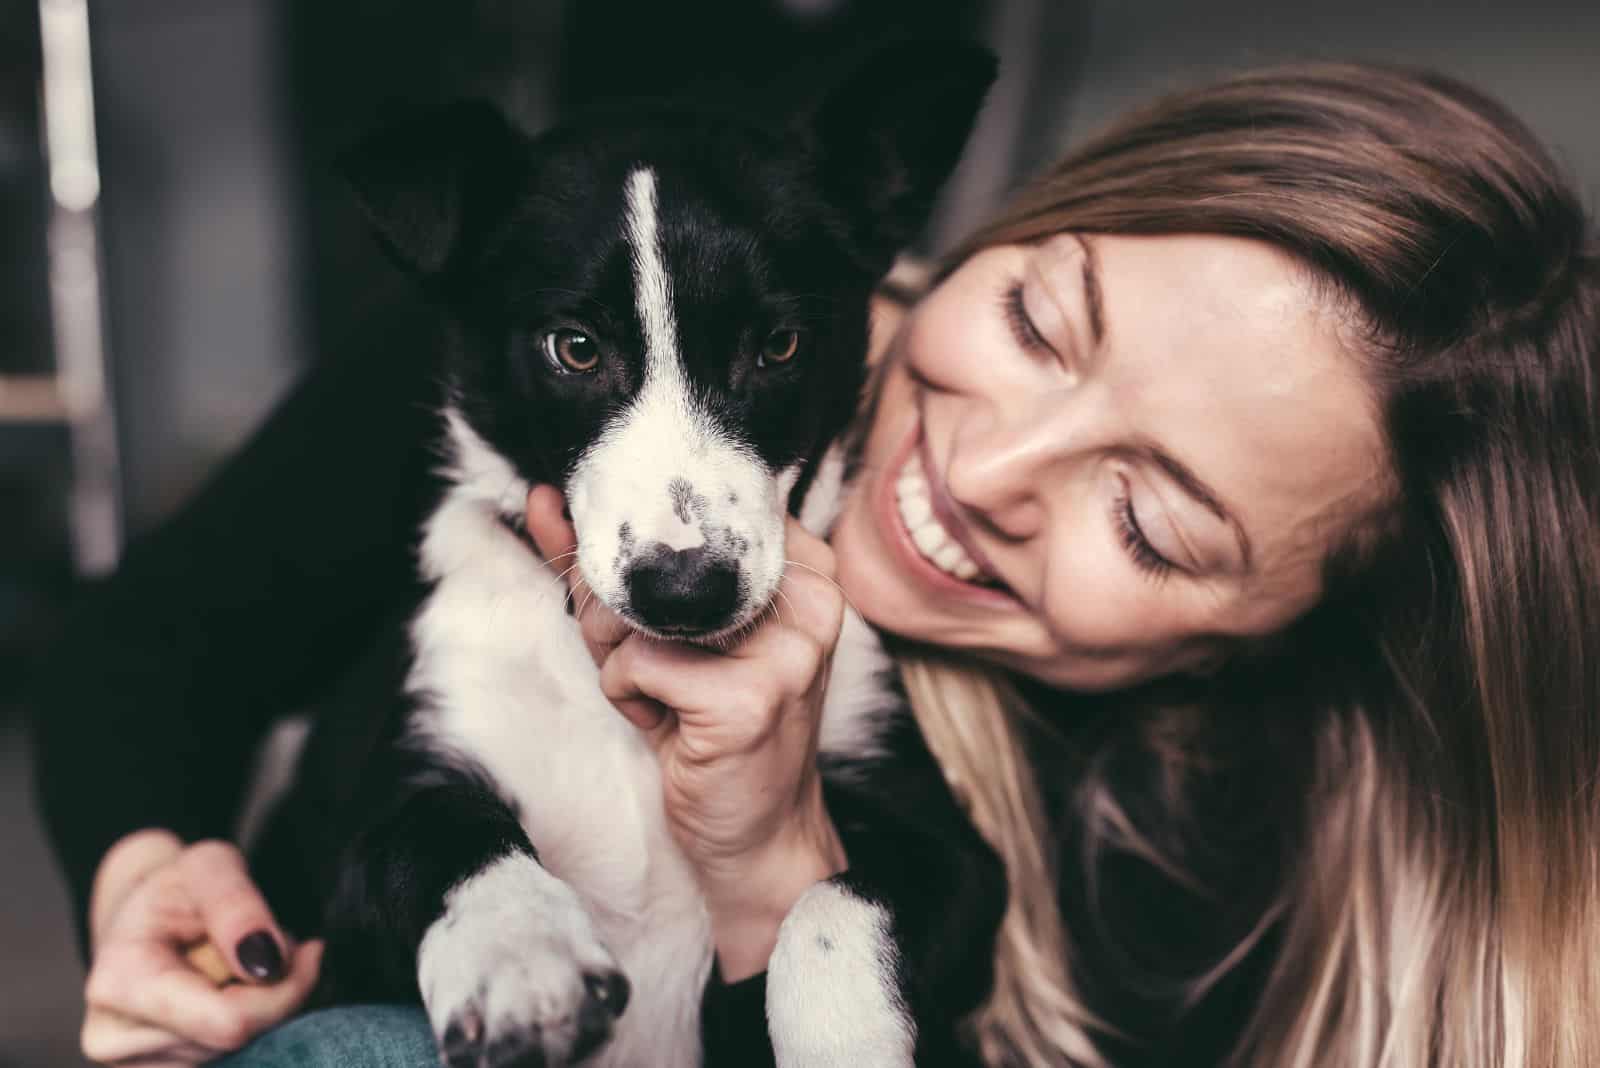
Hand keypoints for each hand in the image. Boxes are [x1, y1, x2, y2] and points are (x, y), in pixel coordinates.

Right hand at [80, 830, 322, 1065]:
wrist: (144, 918)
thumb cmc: (179, 887)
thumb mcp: (210, 867)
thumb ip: (236, 906)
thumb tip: (267, 965)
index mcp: (119, 983)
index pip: (227, 1021)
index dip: (284, 991)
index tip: (310, 950)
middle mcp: (116, 1038)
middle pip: (239, 1039)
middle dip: (273, 992)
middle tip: (268, 946)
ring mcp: (136, 1065)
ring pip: (242, 1053)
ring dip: (262, 1007)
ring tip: (239, 965)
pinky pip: (234, 1059)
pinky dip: (250, 1025)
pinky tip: (232, 993)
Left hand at [525, 485, 847, 978]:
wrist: (757, 834)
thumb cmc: (703, 721)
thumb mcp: (656, 627)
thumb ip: (609, 564)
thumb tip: (541, 499)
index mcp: (800, 563)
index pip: (685, 507)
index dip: (634, 552)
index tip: (653, 608)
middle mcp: (806, 594)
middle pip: (651, 555)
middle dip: (615, 611)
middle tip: (658, 666)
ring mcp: (784, 647)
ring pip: (633, 608)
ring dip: (621, 658)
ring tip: (669, 696)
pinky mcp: (748, 697)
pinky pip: (632, 663)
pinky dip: (627, 695)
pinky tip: (667, 724)